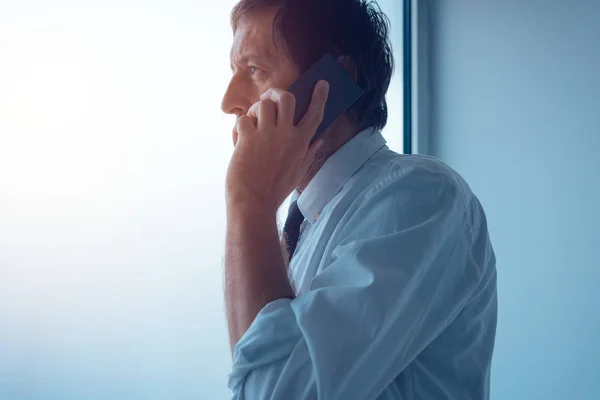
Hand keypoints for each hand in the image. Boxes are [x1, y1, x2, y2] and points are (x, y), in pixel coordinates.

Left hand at [225, 80, 328, 212]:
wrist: (253, 204)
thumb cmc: (275, 190)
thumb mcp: (298, 172)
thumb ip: (309, 152)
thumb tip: (320, 139)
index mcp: (301, 143)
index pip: (315, 114)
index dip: (319, 96)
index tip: (321, 83)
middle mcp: (286, 135)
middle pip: (286, 97)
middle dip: (276, 93)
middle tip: (269, 99)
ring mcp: (266, 135)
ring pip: (262, 104)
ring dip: (255, 110)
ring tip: (252, 123)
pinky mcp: (247, 138)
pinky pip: (242, 119)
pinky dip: (239, 127)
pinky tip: (239, 140)